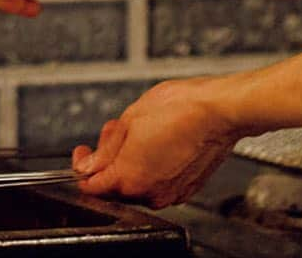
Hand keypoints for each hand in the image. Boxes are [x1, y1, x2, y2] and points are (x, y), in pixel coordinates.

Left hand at [71, 76, 239, 208]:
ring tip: (143, 131)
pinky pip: (159, 183)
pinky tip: (160, 142)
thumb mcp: (130, 119)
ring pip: (138, 184)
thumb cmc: (181, 108)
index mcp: (129, 178)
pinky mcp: (186, 189)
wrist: (219, 110)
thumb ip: (105, 149)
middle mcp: (149, 193)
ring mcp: (170, 194)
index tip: (83, 153)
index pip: (91, 185)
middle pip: (114, 186)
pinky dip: (153, 167)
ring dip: (132, 162)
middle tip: (117, 132)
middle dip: (109, 159)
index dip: (82, 166)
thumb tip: (89, 165)